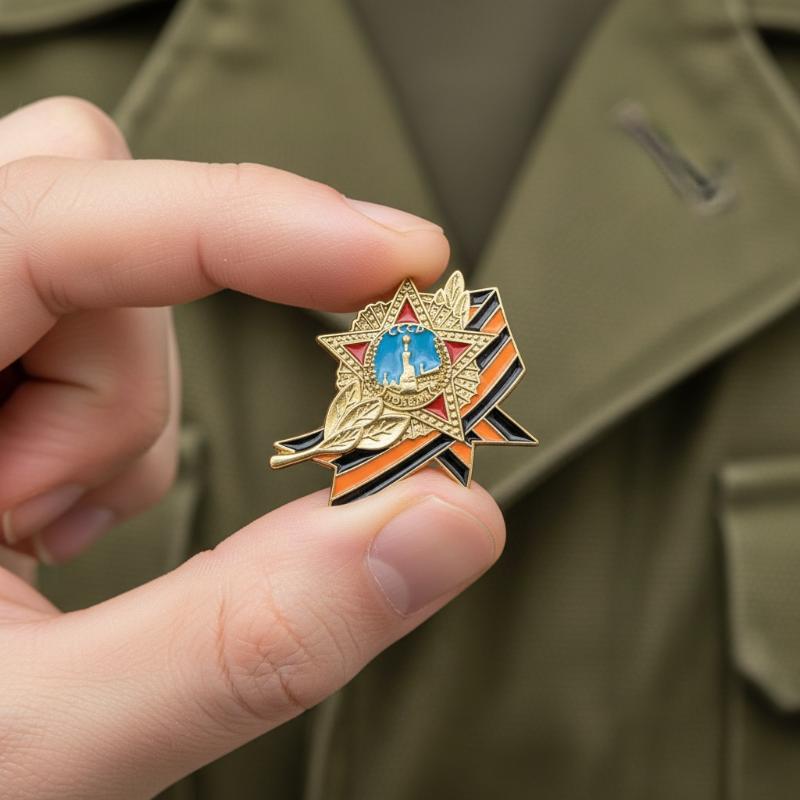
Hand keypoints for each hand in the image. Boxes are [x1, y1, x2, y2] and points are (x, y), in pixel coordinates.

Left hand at [0, 98, 504, 799]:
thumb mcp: (46, 739)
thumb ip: (248, 639)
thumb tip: (447, 521)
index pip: (57, 219)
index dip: (246, 221)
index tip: (401, 259)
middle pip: (71, 206)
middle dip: (133, 361)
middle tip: (93, 506)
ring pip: (98, 282)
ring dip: (115, 411)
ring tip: (49, 537)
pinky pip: (89, 339)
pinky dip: (105, 423)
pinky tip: (46, 518)